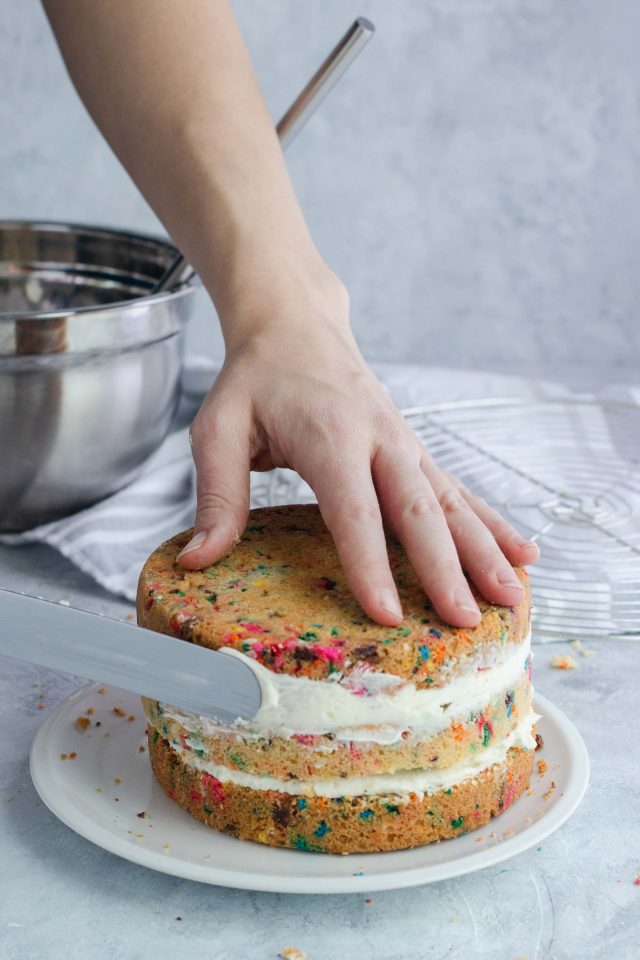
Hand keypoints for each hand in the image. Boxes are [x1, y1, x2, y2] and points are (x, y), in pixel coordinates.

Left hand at [178, 284, 539, 627]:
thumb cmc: (256, 379)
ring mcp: (405, 443)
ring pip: (453, 502)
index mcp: (329, 435)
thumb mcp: (219, 428)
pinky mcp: (415, 450)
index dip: (369, 562)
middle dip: (446, 568)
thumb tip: (198, 560)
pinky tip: (523, 552)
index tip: (386, 613)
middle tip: (467, 620)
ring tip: (512, 597)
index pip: (353, 508)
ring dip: (485, 551)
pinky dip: (492, 523)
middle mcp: (379, 438)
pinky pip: (459, 491)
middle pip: (419, 510)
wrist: (297, 323)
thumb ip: (216, 494)